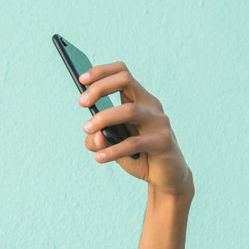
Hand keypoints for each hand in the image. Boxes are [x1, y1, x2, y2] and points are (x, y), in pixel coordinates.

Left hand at [78, 61, 194, 196]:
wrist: (167, 176)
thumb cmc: (138, 156)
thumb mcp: (112, 146)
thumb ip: (97, 140)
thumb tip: (94, 134)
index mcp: (139, 99)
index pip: (122, 73)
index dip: (101, 72)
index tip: (81, 79)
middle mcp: (150, 105)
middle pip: (125, 81)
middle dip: (100, 88)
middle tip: (82, 103)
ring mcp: (159, 122)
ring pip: (129, 110)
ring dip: (104, 117)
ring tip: (87, 129)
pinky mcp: (163, 141)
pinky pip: (133, 143)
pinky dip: (112, 150)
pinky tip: (99, 158)